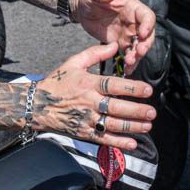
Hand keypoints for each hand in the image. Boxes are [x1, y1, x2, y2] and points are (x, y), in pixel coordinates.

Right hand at [36, 43, 155, 150]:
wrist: (36, 105)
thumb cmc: (57, 82)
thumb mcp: (73, 63)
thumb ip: (95, 53)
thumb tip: (115, 45)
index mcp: (87, 83)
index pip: (113, 85)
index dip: (132, 88)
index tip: (148, 90)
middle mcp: (88, 102)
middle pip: (116, 107)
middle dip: (136, 111)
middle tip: (152, 112)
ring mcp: (86, 119)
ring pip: (112, 124)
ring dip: (132, 127)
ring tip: (147, 126)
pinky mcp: (83, 132)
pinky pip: (103, 138)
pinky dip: (118, 142)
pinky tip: (132, 143)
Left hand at [71, 0, 155, 73]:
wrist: (81, 9)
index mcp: (131, 7)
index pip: (146, 15)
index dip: (148, 25)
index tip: (142, 34)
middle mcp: (133, 21)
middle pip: (147, 34)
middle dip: (145, 44)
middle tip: (139, 52)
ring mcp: (128, 33)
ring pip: (139, 46)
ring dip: (137, 56)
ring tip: (130, 63)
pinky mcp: (120, 43)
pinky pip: (129, 53)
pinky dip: (130, 62)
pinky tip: (127, 70)